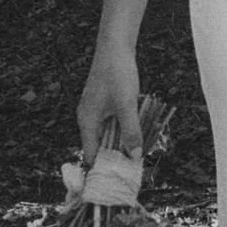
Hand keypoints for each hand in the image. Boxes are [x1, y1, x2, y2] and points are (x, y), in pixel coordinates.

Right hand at [76, 41, 142, 163]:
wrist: (116, 46)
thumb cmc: (117, 74)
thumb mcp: (126, 105)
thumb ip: (130, 132)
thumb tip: (134, 157)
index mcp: (87, 122)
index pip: (92, 155)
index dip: (104, 168)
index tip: (119, 180)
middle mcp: (88, 118)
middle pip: (101, 146)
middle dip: (116, 156)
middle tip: (134, 168)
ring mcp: (96, 110)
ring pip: (109, 134)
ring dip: (122, 141)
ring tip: (139, 153)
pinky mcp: (105, 103)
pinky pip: (114, 122)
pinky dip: (124, 128)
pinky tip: (138, 130)